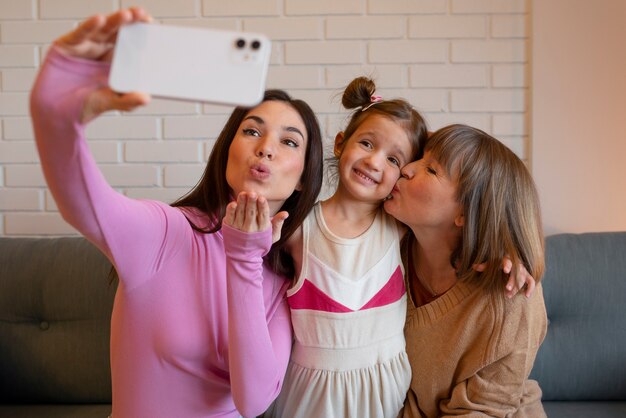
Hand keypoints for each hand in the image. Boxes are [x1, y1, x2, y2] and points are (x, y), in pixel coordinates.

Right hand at [53, 8, 151, 122]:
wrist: (56, 114)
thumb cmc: (84, 107)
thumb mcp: (110, 103)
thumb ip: (127, 101)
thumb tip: (146, 98)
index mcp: (115, 63)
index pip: (130, 43)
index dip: (140, 33)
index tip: (152, 26)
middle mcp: (101, 51)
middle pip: (118, 32)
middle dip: (130, 22)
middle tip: (143, 16)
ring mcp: (84, 46)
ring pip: (101, 29)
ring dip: (115, 21)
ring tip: (127, 16)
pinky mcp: (67, 45)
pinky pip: (80, 34)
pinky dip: (89, 26)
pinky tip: (99, 20)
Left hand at [223, 192, 288, 243]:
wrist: (244, 256)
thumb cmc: (260, 242)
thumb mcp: (272, 235)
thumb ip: (278, 223)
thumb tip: (286, 213)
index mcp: (263, 229)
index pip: (263, 216)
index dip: (262, 207)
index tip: (262, 198)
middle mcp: (251, 229)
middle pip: (251, 213)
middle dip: (252, 203)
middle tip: (252, 193)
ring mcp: (239, 229)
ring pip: (240, 214)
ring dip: (242, 203)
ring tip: (243, 193)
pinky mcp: (230, 228)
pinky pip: (230, 218)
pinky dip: (231, 211)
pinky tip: (233, 203)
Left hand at [473, 258, 535, 298]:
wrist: (511, 259)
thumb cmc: (499, 262)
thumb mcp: (492, 263)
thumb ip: (484, 266)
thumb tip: (474, 267)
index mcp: (507, 259)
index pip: (508, 261)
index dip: (507, 265)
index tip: (505, 270)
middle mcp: (517, 264)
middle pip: (517, 271)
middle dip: (512, 280)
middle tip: (507, 289)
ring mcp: (523, 270)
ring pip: (523, 278)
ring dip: (517, 287)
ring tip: (509, 295)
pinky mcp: (528, 276)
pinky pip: (532, 282)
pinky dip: (530, 288)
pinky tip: (526, 296)